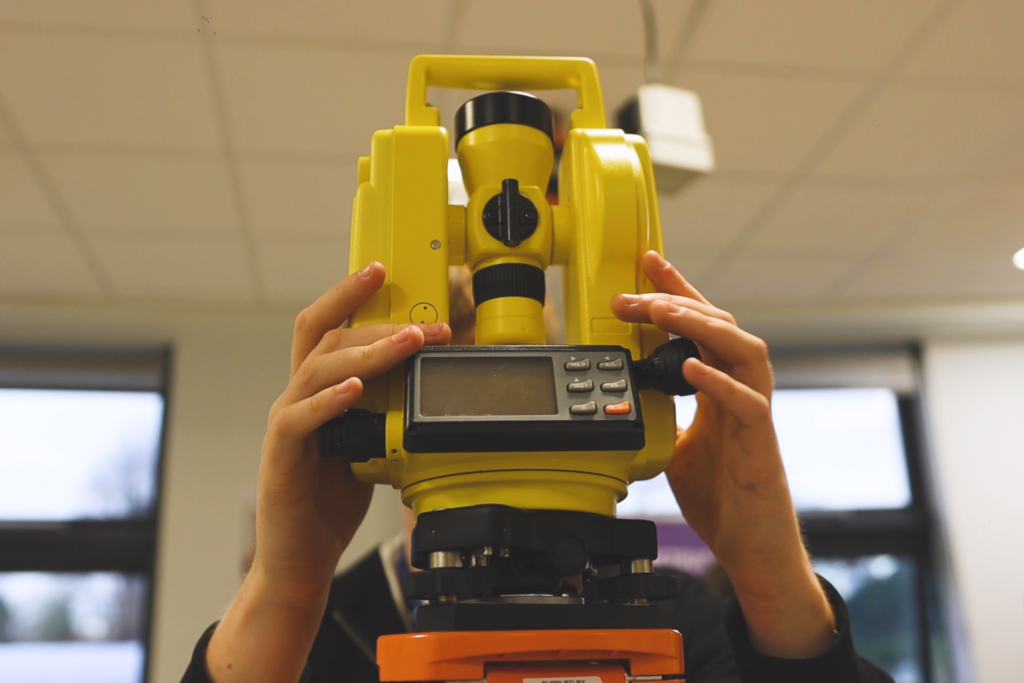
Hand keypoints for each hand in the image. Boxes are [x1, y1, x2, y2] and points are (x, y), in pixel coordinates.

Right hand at [207, 262, 450, 681]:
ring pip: (317, 370)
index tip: (382, 269)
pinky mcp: (280, 458)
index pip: (327, 328)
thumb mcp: (368, 441)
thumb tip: (424, 376)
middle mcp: (296, 398)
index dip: (348, 294)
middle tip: (425, 323)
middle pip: (325, 338)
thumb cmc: (331, 500)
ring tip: (407, 345)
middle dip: (376, 322)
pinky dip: (329, 402)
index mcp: (317, 391)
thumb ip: (384, 406)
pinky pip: (299, 420)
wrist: (301, 558)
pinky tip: (357, 392)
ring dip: (367, 354)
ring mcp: (286, 425)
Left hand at [612, 251, 835, 658]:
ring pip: (745, 351)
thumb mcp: (678, 446)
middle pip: (721, 326)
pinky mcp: (760, 445)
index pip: (701, 326)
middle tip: (634, 292)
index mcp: (720, 387)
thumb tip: (631, 395)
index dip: (678, 290)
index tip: (646, 262)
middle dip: (677, 300)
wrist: (750, 548)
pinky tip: (691, 368)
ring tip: (665, 313)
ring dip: (703, 327)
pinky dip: (719, 382)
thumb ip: (664, 414)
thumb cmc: (722, 496)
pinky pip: (748, 404)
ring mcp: (754, 416)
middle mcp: (741, 391)